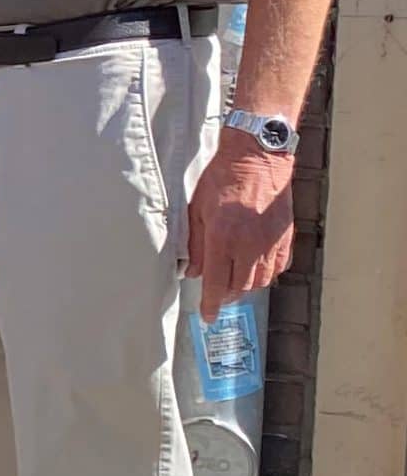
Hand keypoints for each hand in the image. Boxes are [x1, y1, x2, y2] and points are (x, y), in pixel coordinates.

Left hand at [188, 135, 296, 311]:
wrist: (258, 158)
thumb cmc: (223, 179)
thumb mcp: (198, 209)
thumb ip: (195, 243)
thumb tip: (192, 270)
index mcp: (222, 239)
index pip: (215, 283)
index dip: (210, 304)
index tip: (207, 317)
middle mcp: (248, 246)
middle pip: (239, 287)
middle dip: (225, 295)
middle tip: (216, 294)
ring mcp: (269, 243)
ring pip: (260, 281)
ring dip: (245, 286)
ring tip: (234, 282)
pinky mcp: (284, 237)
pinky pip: (277, 267)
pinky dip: (266, 274)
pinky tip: (256, 269)